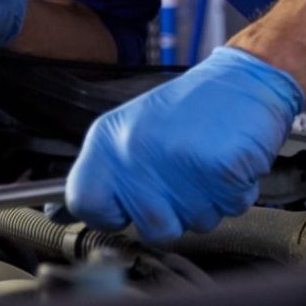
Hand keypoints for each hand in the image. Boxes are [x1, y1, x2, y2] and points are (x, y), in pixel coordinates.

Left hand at [66, 46, 303, 243]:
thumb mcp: (132, 129)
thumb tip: (60, 212)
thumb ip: (103, 172)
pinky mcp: (220, 169)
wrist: (245, 77)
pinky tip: (229, 160)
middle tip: (185, 174)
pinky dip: (237, 191)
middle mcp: (137, 151)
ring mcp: (178, 162)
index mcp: (109, 139)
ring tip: (208, 161)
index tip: (125, 207)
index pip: (84, 202)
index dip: (109, 213)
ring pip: (195, 223)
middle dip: (175, 212)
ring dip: (209, 201)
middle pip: (151, 227)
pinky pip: (230, 208)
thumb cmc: (192, 106)